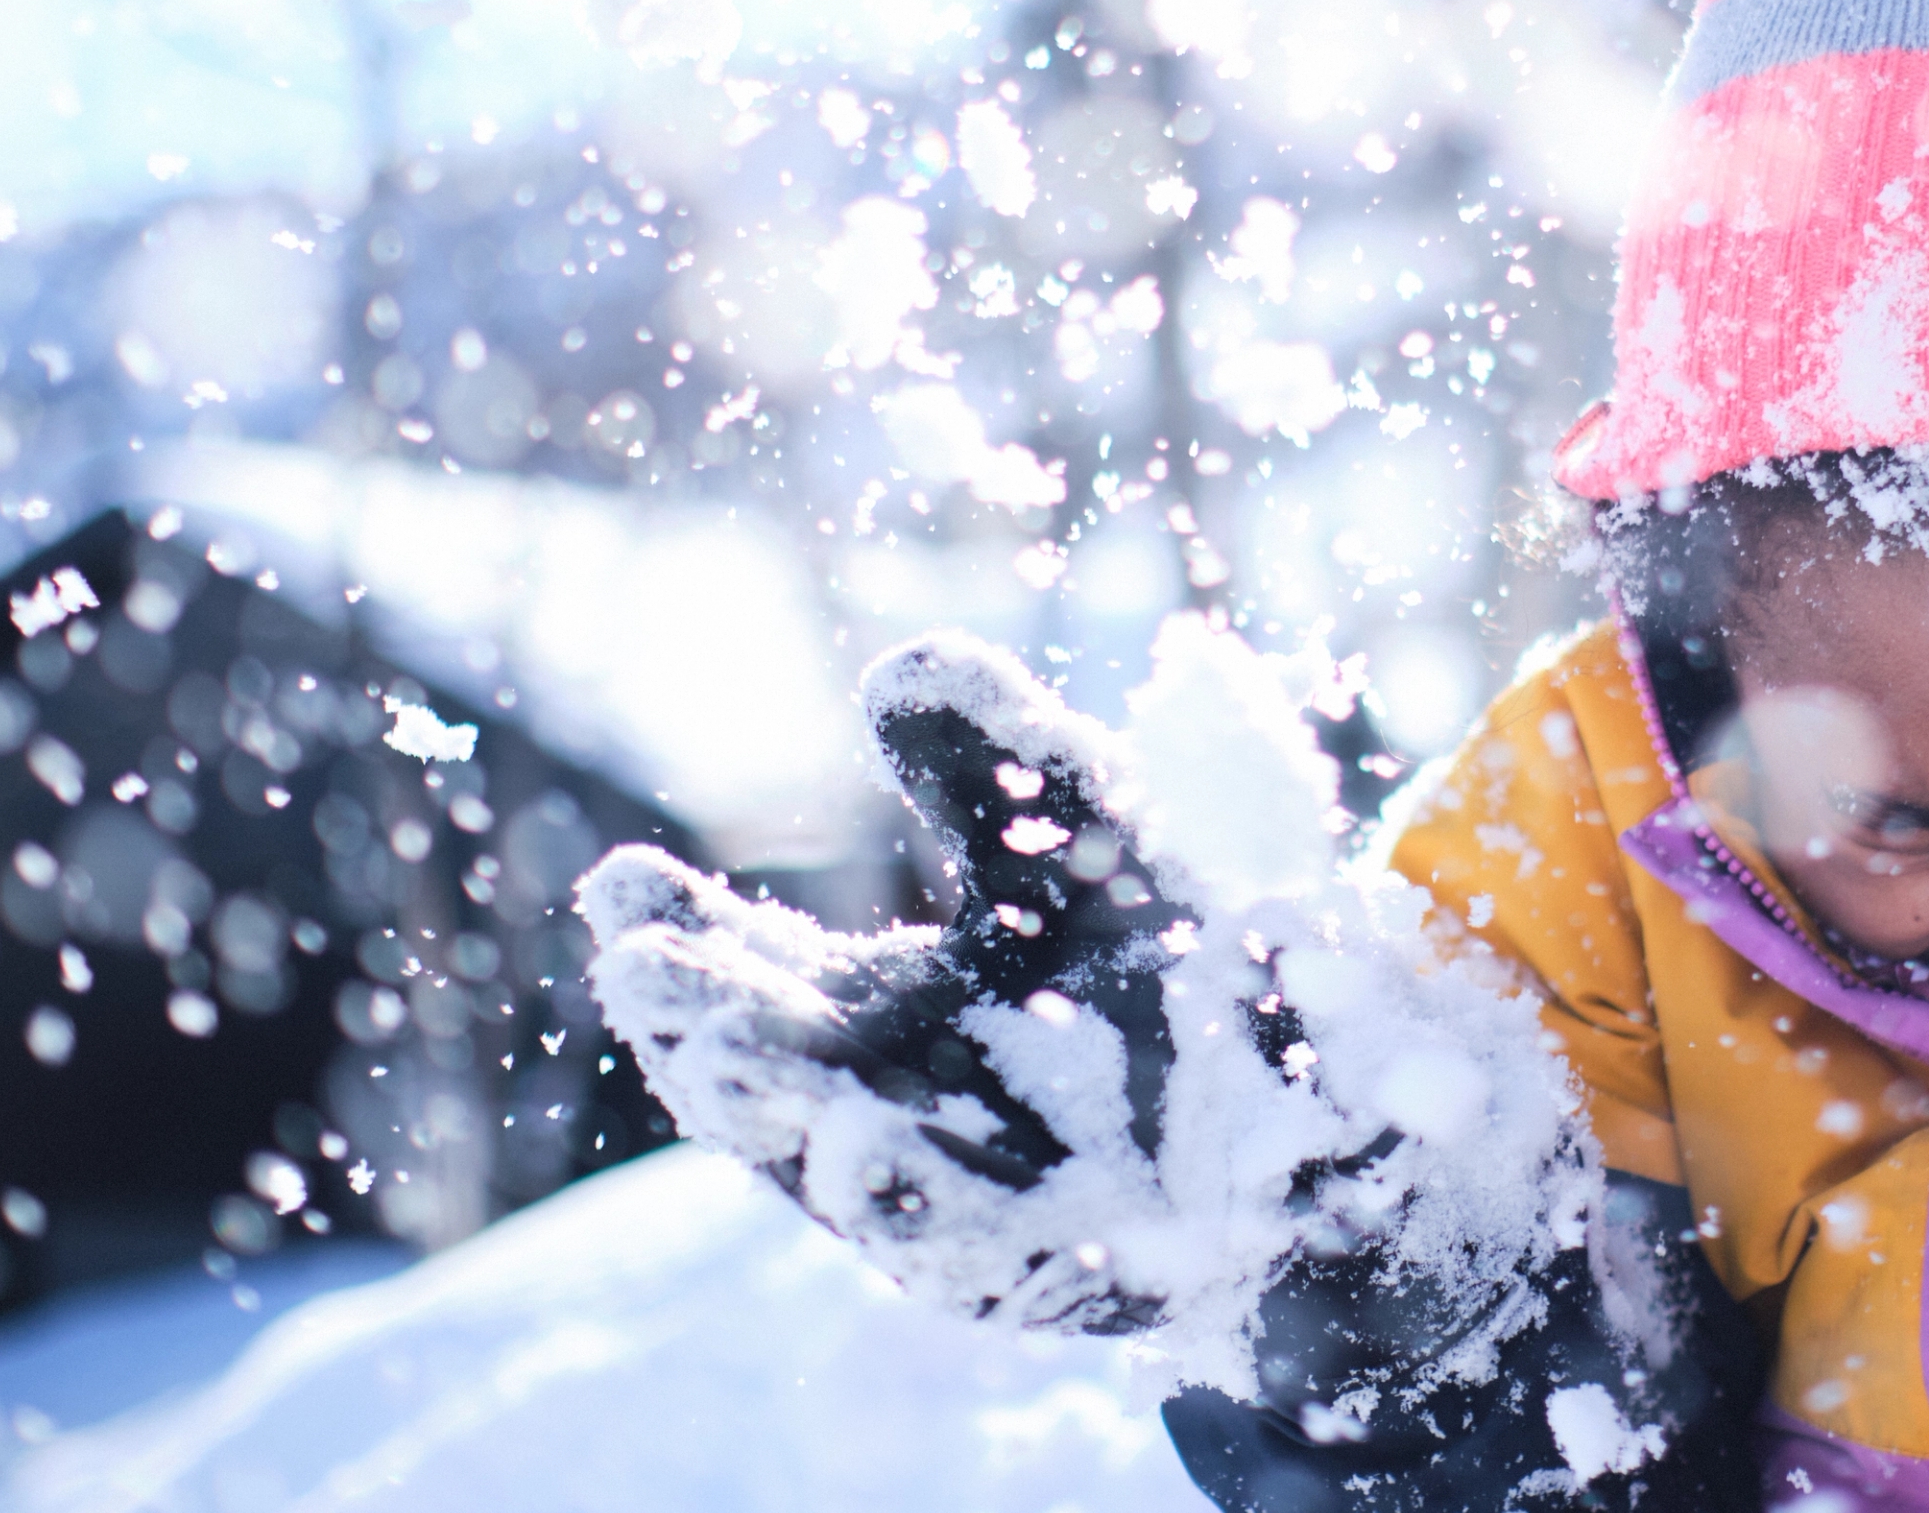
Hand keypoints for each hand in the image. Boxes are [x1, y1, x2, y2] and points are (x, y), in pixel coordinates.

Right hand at [580, 636, 1263, 1332]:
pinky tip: (862, 1149)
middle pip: (756, 1065)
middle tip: (641, 961)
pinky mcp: (1042, 1263)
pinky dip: (906, 1199)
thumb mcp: (1082, 841)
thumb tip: (903, 665)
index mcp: (859, 1010)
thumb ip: (998, 762)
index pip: (736, 967)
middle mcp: (877, 1106)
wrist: (1309, 1120)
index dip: (670, 926)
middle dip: (694, 1016)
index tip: (619, 882)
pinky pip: (958, 1241)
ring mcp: (950, 1194)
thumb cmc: (1159, 974)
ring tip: (722, 1054)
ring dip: (772, 1112)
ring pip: (830, 1161)